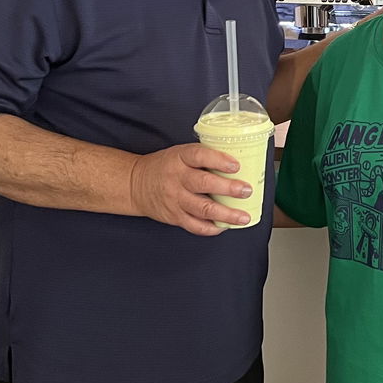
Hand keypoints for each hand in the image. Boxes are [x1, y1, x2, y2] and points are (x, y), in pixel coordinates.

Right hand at [129, 144, 252, 236]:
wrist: (136, 184)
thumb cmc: (165, 166)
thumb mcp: (180, 153)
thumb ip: (203, 158)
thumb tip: (238, 161)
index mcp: (179, 158)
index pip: (199, 156)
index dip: (218, 160)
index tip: (235, 165)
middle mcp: (177, 178)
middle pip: (204, 184)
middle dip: (228, 188)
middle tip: (246, 190)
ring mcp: (175, 199)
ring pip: (202, 209)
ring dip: (226, 214)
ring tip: (243, 216)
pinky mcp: (174, 216)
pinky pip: (195, 226)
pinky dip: (211, 228)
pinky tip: (225, 226)